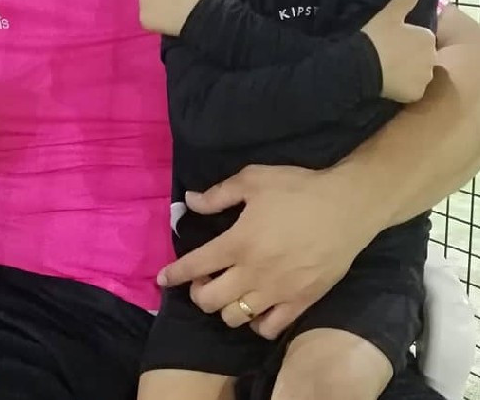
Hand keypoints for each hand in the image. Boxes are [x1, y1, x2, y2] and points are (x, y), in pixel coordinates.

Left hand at [157, 164, 377, 338]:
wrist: (347, 207)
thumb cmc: (297, 189)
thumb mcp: (252, 180)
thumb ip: (218, 195)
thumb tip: (190, 202)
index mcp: (238, 242)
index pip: (195, 266)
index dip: (174, 274)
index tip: (162, 279)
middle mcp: (254, 273)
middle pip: (210, 301)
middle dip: (197, 293)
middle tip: (203, 279)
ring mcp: (278, 292)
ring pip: (235, 318)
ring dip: (224, 307)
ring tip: (229, 291)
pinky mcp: (301, 303)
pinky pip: (268, 328)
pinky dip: (255, 323)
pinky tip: (255, 306)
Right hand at [361, 0, 435, 102]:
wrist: (362, 65)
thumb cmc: (375, 38)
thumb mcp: (389, 14)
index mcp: (427, 37)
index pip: (420, 40)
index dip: (405, 41)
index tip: (389, 43)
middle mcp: (432, 57)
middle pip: (422, 57)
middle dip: (409, 57)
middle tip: (387, 56)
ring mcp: (424, 77)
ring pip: (418, 74)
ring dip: (407, 73)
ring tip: (386, 70)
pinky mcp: (416, 93)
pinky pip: (412, 90)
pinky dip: (404, 88)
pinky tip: (389, 83)